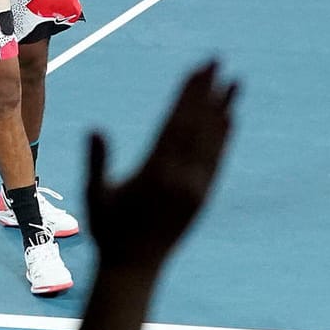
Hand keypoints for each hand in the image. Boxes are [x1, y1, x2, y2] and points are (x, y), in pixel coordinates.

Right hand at [87, 62, 237, 267]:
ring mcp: (195, 188)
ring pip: (213, 140)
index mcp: (155, 173)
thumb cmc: (109, 231)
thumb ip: (97, 162)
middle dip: (208, 91)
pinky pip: (217, 160)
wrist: (135, 268)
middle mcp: (181, 178)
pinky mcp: (203, 197)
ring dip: (223, 109)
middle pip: (198, 124)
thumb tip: (96, 130)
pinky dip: (224, 137)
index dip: (188, 93)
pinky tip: (230, 119)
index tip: (198, 69)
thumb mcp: (96, 195)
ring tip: (234, 82)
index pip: (176, 122)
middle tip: (218, 61)